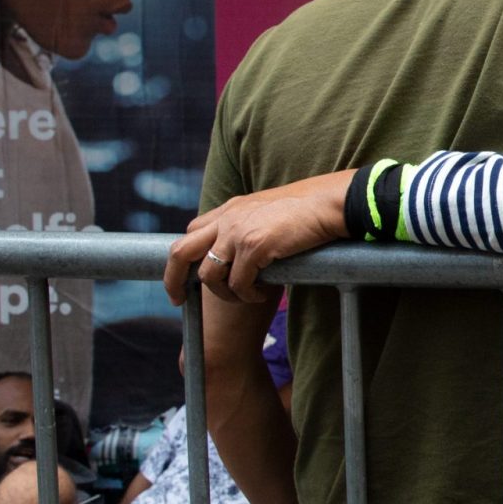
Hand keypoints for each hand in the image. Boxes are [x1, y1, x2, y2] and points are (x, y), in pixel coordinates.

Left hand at [165, 171, 354, 305]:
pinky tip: (263, 295)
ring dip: (223, 293)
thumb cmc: (309, 209)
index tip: (188, 276)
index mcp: (229, 209)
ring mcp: (237, 233)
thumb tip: (247, 250)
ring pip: (209, 274)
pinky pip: (238, 283)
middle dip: (173, 280)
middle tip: (178, 300)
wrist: (329, 204)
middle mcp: (227, 219)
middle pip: (180, 251)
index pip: (191, 232)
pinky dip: (247, 295)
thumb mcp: (268, 211)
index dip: (186, 257)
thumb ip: (250, 224)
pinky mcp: (254, 247)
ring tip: (245, 296)